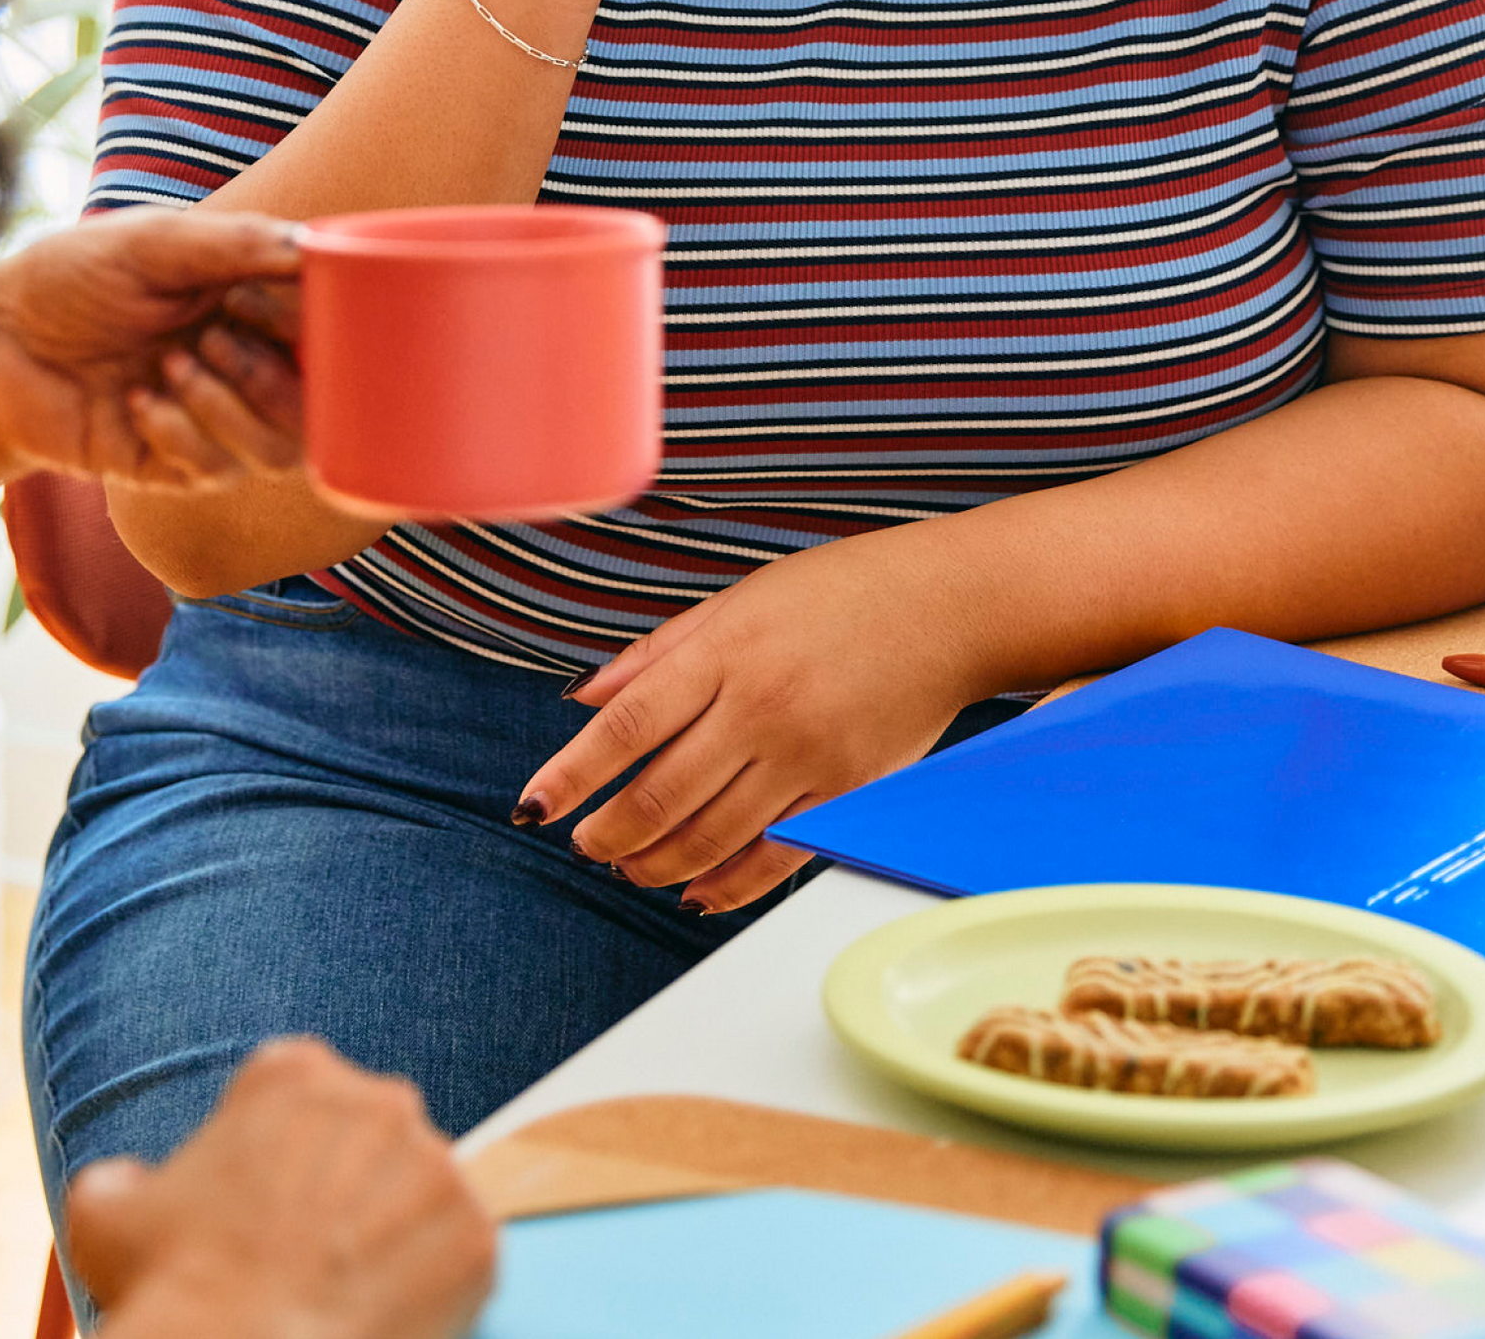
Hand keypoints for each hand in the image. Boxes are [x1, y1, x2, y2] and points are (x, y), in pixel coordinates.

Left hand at [0, 210, 302, 485]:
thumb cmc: (67, 280)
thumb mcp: (151, 243)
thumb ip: (234, 244)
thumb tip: (312, 247)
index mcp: (252, 309)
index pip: (330, 332)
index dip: (311, 324)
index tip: (248, 298)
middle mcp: (243, 367)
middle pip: (324, 405)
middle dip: (276, 373)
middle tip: (214, 335)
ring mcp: (211, 421)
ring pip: (280, 450)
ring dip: (231, 407)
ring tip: (170, 367)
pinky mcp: (170, 466)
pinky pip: (216, 472)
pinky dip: (181, 433)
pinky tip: (136, 400)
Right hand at [69, 1038, 493, 1338]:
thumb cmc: (168, 1284)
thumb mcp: (107, 1212)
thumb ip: (125, 1178)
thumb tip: (124, 1184)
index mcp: (293, 1074)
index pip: (301, 1095)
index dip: (280, 1157)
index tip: (267, 1205)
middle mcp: (377, 1100)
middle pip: (371, 1142)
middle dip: (345, 1193)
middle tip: (309, 1258)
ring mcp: (435, 1163)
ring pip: (419, 1198)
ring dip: (391, 1240)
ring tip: (342, 1295)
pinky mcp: (475, 1233)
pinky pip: (461, 1257)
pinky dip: (433, 1288)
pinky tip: (384, 1318)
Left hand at [516, 528, 997, 912]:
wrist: (950, 607)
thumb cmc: (842, 591)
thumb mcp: (742, 599)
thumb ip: (660, 653)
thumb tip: (584, 698)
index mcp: (728, 650)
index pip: (628, 725)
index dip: (574, 773)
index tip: (535, 804)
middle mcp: (763, 707)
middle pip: (661, 794)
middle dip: (607, 832)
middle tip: (583, 842)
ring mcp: (808, 756)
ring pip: (710, 838)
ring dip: (656, 865)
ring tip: (629, 868)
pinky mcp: (850, 792)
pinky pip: (775, 858)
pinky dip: (728, 886)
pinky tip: (697, 893)